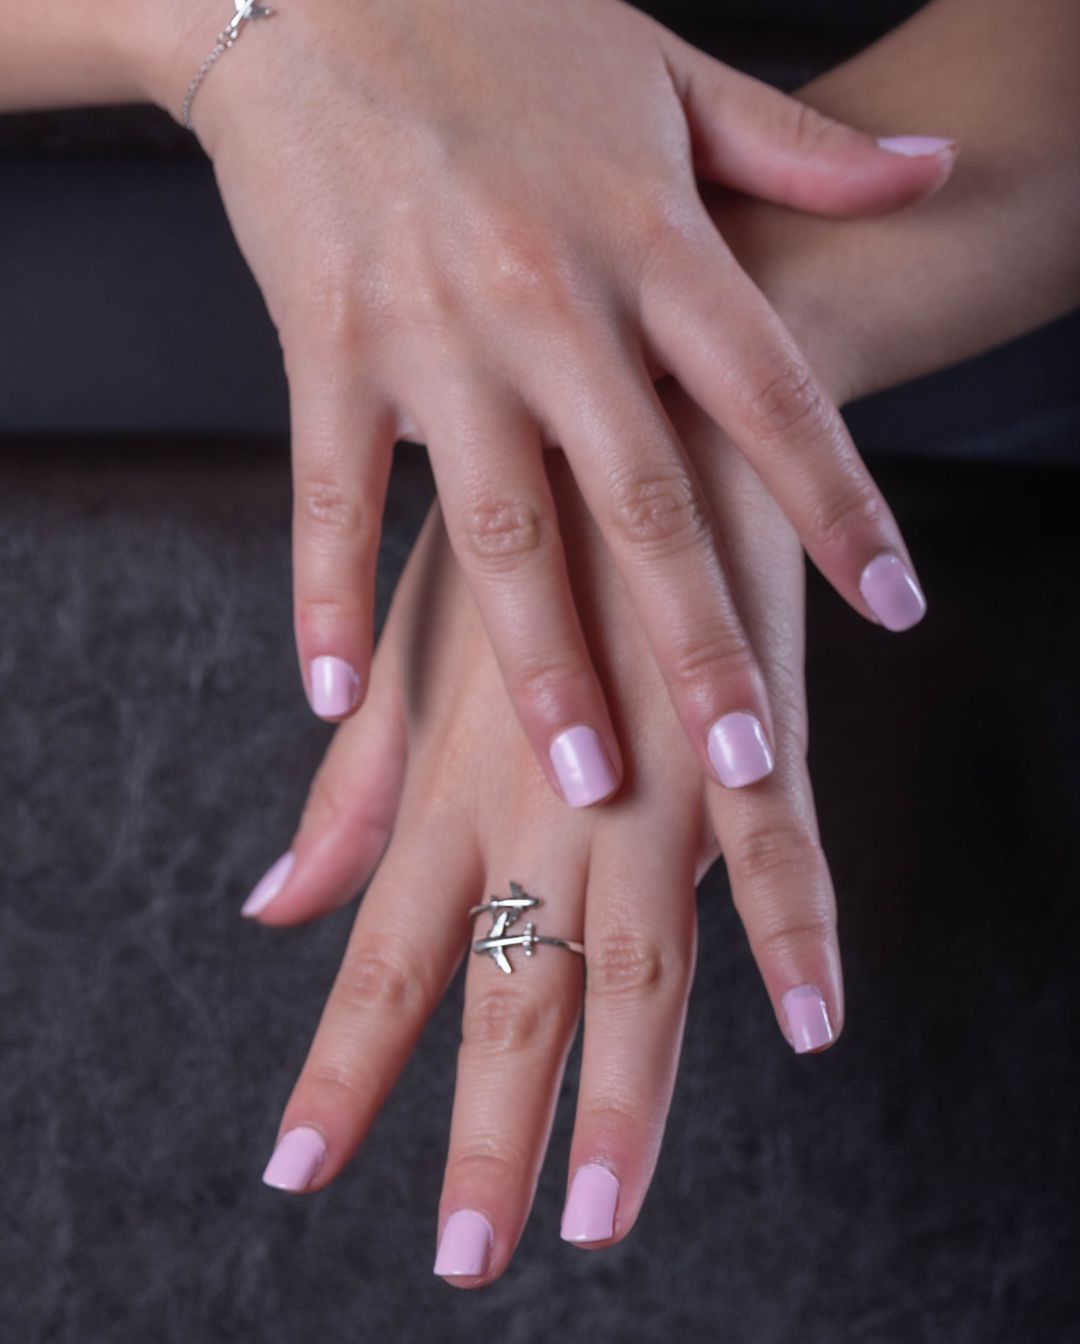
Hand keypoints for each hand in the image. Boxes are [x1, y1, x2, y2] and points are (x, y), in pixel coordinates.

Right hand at [146, 0, 949, 805]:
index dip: (843, 503)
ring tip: (585, 777)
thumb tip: (932, 167)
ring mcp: (432, 331)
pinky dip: (330, 599)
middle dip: (700, 641)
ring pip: (499, 524)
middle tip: (743, 765)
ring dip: (543, 661)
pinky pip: (331, 495)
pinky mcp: (326, 347)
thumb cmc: (501, 26)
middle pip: (646, 498)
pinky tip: (338, 698)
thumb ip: (797, 149)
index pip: (773, 391)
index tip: (898, 607)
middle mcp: (550, 296)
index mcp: (650, 234)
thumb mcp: (665, 74)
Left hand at [239, 398, 839, 1284]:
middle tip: (465, 1260)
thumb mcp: (414, 661)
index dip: (343, 1068)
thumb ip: (354, 794)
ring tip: (601, 1215)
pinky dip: (794, 934)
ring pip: (638, 953)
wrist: (634, 405)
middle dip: (482, 1130)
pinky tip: (813, 1026)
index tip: (296, 1173)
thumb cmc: (513, 547)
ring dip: (626, 1091)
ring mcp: (650, 764)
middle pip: (507, 986)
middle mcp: (539, 793)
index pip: (384, 954)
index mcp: (450, 782)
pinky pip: (780, 844)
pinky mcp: (750, 720)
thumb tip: (273, 903)